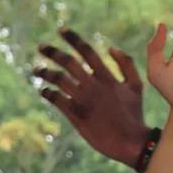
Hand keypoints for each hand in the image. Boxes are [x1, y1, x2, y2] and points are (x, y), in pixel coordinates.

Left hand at [35, 30, 150, 166]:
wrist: (130, 142)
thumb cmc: (134, 114)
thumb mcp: (136, 86)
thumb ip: (126, 64)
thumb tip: (112, 47)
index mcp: (107, 77)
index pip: (87, 51)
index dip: (73, 38)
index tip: (61, 30)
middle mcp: (93, 87)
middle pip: (68, 63)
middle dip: (52, 52)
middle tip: (40, 47)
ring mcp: (83, 101)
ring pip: (59, 80)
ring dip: (45, 73)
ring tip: (36, 70)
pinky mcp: (76, 116)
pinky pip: (57, 100)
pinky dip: (47, 93)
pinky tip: (43, 90)